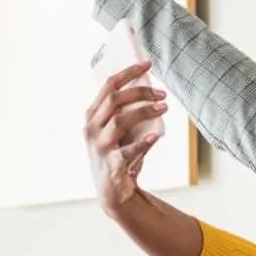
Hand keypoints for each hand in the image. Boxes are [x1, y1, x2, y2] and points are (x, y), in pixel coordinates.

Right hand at [84, 63, 166, 209]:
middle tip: (162, 93)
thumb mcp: (118, 130)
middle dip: (140, 92)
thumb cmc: (118, 154)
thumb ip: (126, 111)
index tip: (147, 64)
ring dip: (144, 111)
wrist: (113, 191)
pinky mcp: (110, 165)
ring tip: (164, 107)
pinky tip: (155, 137)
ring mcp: (99, 147)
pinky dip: (142, 143)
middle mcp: (91, 128)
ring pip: (120, 120)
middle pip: (114, 99)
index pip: (108, 85)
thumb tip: (150, 89)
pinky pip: (127, 152)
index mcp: (92, 115)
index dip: (128, 72)